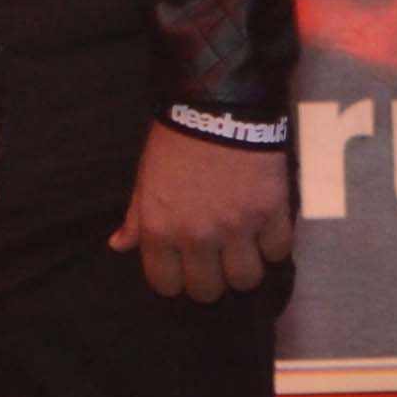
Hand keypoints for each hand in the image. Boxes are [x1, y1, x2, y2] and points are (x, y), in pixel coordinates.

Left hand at [110, 124, 293, 301]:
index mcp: (160, 231)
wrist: (218, 105)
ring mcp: (237, 228)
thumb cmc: (175, 141)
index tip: (185, 266)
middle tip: (217, 260)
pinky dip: (274, 244)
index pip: (166, 285)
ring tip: (245, 250)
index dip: (176, 279)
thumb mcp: (145, 178)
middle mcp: (197, 237)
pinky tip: (267, 230)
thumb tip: (119, 245)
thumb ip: (136, 217)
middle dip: (211, 279)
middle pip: (207, 291)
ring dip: (244, 268)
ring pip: (245, 280)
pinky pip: (278, 251)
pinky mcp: (270, 213)